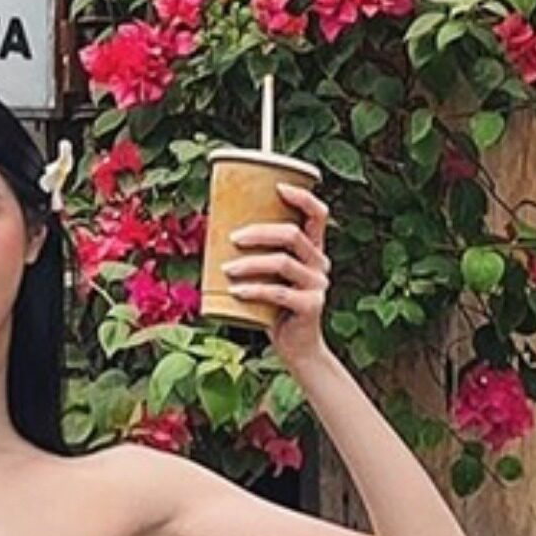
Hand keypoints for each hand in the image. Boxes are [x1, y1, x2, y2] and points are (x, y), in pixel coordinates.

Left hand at [224, 181, 331, 369]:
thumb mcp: (268, 278)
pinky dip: (253, 290)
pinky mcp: (310, 306)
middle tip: (233, 238)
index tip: (277, 186)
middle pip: (292, 235)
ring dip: (250, 263)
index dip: (301, 197)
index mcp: (313, 250)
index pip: (317, 214)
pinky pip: (279, 293)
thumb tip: (215, 233)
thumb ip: (255, 256)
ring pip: (283, 263)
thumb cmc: (274, 310)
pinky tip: (234, 291)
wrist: (297, 349)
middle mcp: (320, 264)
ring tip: (226, 268)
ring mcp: (317, 285)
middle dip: (260, 232)